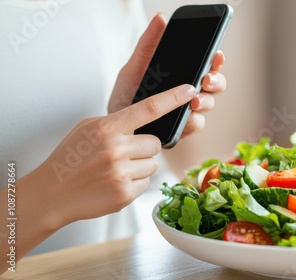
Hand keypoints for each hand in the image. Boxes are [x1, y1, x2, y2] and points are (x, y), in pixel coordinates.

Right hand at [30, 84, 195, 227]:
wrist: (52, 193)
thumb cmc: (70, 158)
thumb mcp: (88, 129)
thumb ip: (117, 122)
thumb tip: (146, 118)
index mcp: (107, 128)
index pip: (149, 108)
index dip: (173, 98)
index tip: (189, 90)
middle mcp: (116, 150)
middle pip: (155, 143)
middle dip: (144, 148)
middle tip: (124, 153)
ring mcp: (121, 174)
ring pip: (153, 165)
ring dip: (140, 166)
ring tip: (116, 169)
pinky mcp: (125, 194)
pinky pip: (147, 183)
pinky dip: (135, 183)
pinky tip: (115, 182)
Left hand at [108, 13, 226, 138]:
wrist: (114, 127)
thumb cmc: (126, 95)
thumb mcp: (133, 67)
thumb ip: (148, 44)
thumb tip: (161, 18)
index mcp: (182, 74)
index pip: (207, 64)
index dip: (216, 59)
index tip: (216, 55)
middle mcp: (189, 92)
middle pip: (215, 84)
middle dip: (216, 81)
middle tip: (206, 80)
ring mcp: (188, 111)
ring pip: (209, 104)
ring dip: (206, 101)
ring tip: (194, 102)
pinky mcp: (183, 129)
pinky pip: (196, 125)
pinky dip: (192, 121)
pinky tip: (185, 119)